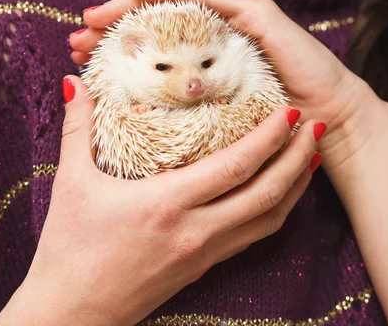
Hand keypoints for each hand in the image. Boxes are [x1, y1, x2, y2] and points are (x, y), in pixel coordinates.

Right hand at [0, 76, 324, 325]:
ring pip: (267, 220)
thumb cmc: (69, 250)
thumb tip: (74, 83)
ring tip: (310, 159)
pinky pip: (250, 237)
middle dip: (297, 158)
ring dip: (294, 187)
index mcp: (166, 204)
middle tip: (317, 127)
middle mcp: (195, 231)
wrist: (72, 313)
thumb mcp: (72, 183)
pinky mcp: (202, 268)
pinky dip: (273, 213)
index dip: (269, 139)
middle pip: (266, 194)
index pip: (235, 167)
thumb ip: (78, 127)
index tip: (291, 112)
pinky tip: (277, 197)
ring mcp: (203, 254)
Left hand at [69, 0, 387, 169]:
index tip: (79, 61)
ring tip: (96, 16)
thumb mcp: (211, 127)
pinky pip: (207, 0)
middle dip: (114, 32)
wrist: (322, 127)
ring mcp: (233, 24)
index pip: (150, 55)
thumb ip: (178, 120)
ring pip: (173, 11)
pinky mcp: (255, 17)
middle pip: (155, 30)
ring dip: (132, 10)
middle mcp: (213, 42)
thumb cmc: (268, 132)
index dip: (114, 55)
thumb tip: (132, 124)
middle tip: (78, 37)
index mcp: (200, 68)